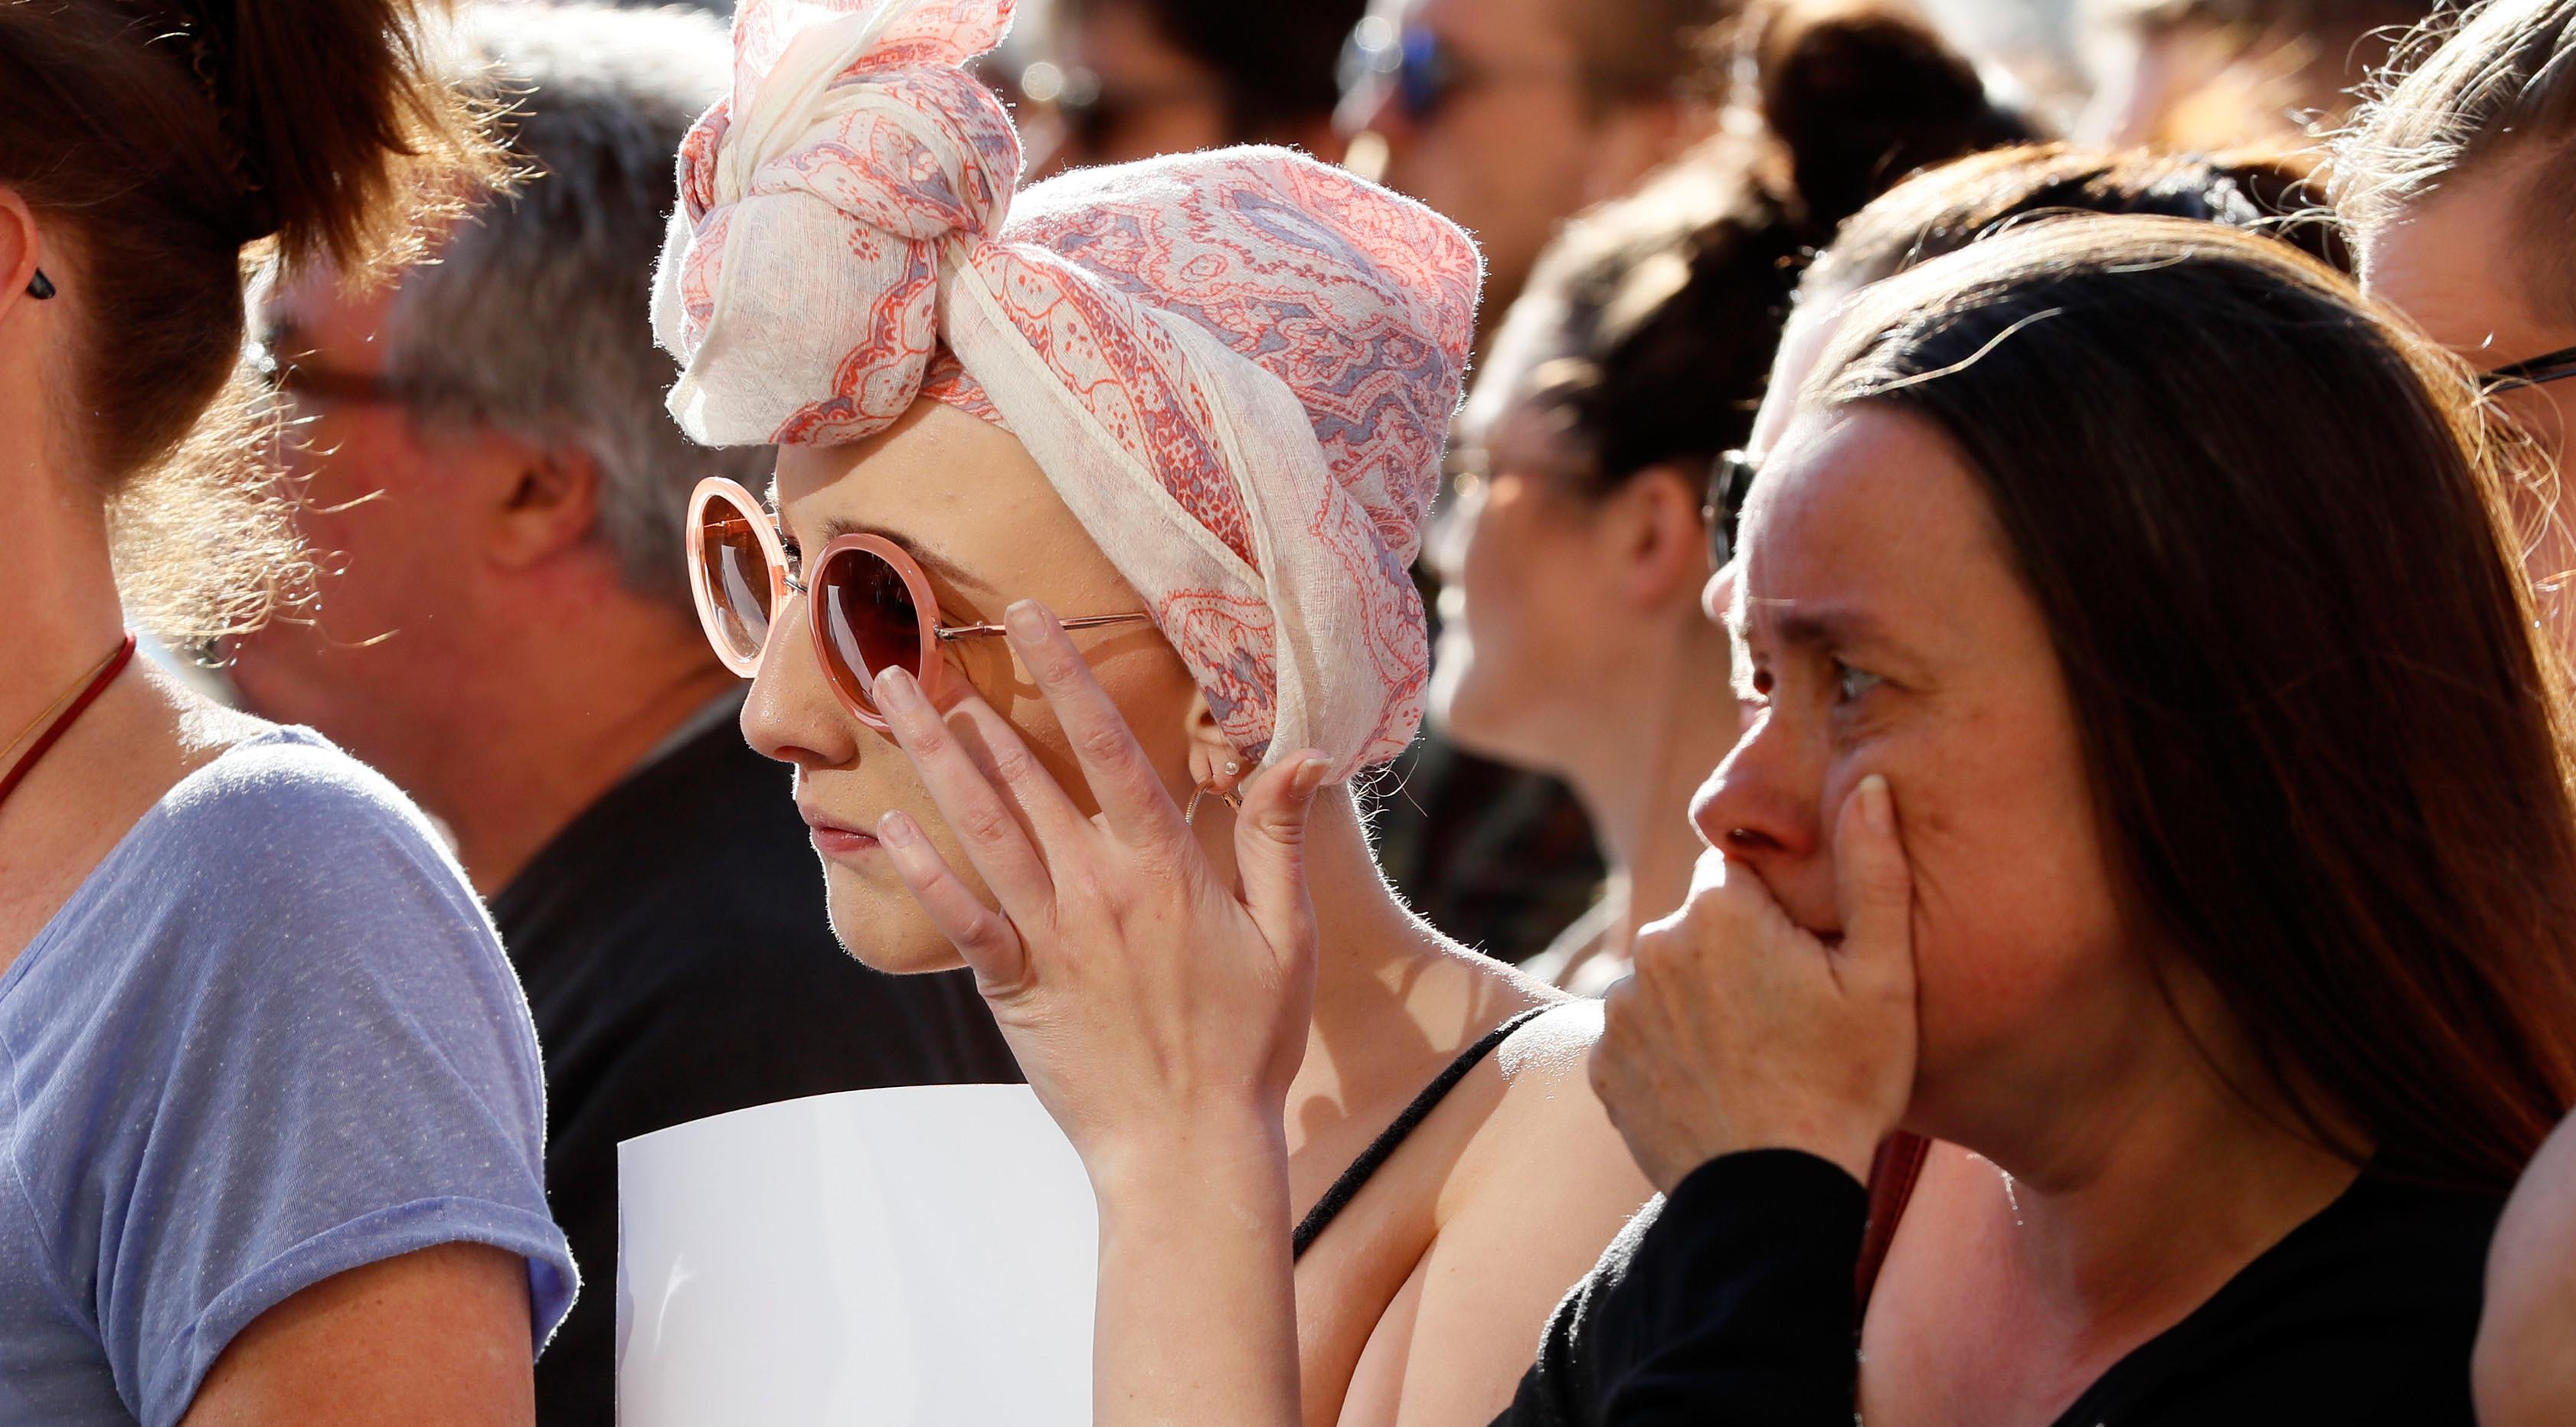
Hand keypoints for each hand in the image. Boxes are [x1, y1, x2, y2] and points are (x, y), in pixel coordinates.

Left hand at [868, 599, 1333, 1186]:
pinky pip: (959, 916)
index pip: (1110, 747)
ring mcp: (1050, 936)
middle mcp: (1098, 888)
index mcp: (1165, 868)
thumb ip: (1279, 840)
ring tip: (892, 699)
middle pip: (1023, 775)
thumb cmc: (1248, 1045)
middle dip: (968, 704)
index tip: (1030, 615)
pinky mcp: (1014, 985)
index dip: (1067, 675)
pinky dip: (921, 867)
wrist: (1187, 1147)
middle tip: (914, 645)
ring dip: (931, 757)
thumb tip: (1302, 752)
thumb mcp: (1290, 937)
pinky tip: (884, 823)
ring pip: (980, 827)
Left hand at [1590, 775, 1917, 1191]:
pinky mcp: (1601, 1060)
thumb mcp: (1885, 979)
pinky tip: (1713, 1084)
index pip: (1739, 868)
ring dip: (1698, 1001)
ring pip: (1667, 978)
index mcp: (1720, 905)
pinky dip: (1669, 1050)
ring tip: (1752, 1057)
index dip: (1774, 908)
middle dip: (1736, 951)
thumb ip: (1875, 870)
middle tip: (1786, 1015)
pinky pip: (1638, 1033)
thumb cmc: (1845, 1085)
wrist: (1774, 1198)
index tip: (1802, 957)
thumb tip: (1870, 785)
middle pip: (1701, 922)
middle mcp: (1655, 941)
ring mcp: (1619, 1004)